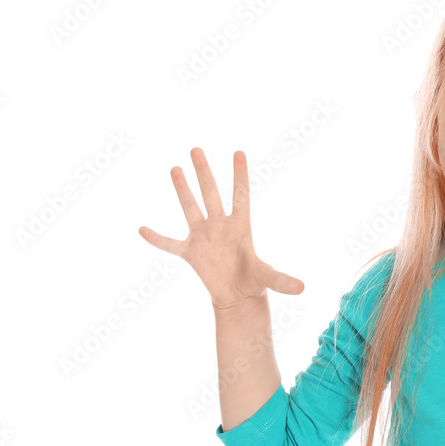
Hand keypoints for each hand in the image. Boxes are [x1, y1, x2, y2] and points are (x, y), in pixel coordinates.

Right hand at [137, 148, 304, 309]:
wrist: (237, 296)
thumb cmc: (254, 282)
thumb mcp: (268, 279)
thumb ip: (282, 281)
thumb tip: (302, 289)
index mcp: (241, 227)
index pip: (241, 195)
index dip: (240, 175)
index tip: (239, 152)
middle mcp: (220, 226)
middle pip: (211, 194)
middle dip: (204, 173)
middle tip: (196, 149)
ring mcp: (203, 236)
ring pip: (190, 208)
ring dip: (182, 190)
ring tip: (175, 168)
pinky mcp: (190, 252)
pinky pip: (169, 244)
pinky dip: (156, 239)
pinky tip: (142, 229)